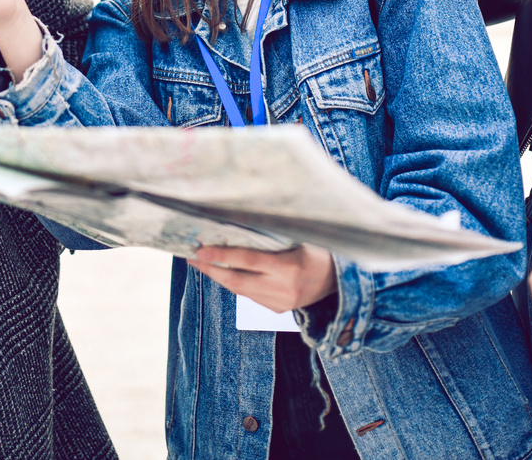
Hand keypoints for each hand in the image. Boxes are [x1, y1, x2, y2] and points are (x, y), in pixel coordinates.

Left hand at [191, 244, 336, 313]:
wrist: (340, 282)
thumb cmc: (319, 251)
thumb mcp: (301, 238)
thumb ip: (273, 235)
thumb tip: (238, 221)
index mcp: (289, 268)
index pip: (248, 261)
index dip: (222, 255)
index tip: (199, 249)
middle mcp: (283, 289)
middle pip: (238, 281)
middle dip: (211, 269)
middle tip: (191, 258)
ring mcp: (280, 303)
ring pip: (241, 291)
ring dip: (220, 277)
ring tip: (202, 264)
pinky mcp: (278, 310)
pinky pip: (250, 296)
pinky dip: (235, 284)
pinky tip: (224, 273)